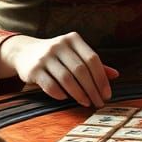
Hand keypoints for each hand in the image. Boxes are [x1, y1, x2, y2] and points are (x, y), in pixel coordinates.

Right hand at [0, 32, 118, 107]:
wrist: (25, 52)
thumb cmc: (58, 55)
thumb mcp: (75, 54)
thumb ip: (93, 64)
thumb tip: (116, 75)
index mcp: (73, 39)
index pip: (92, 59)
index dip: (102, 78)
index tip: (107, 94)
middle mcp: (60, 45)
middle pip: (81, 70)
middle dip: (92, 89)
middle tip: (98, 102)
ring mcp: (45, 56)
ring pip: (66, 78)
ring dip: (78, 94)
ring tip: (86, 102)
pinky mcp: (33, 69)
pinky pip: (50, 85)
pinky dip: (60, 94)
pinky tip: (66, 99)